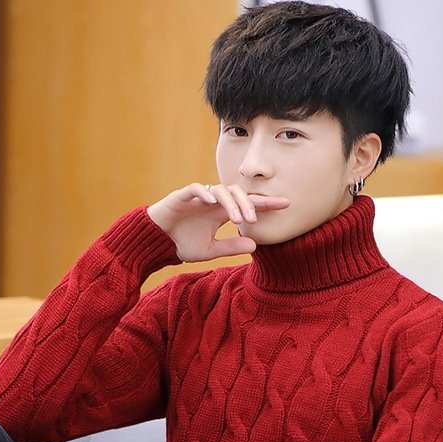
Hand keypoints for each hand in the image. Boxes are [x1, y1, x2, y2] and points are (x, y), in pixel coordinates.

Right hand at [147, 182, 288, 262]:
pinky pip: (196, 189)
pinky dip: (205, 193)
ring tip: (237, 218)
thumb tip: (255, 245)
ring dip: (231, 203)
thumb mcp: (211, 250)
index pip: (248, 204)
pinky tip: (213, 203)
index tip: (286, 204)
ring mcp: (198, 198)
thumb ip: (231, 246)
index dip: (266, 204)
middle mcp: (213, 202)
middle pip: (238, 193)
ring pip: (221, 191)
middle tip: (254, 219)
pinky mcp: (182, 197)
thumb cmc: (182, 244)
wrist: (156, 243)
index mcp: (221, 212)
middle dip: (249, 203)